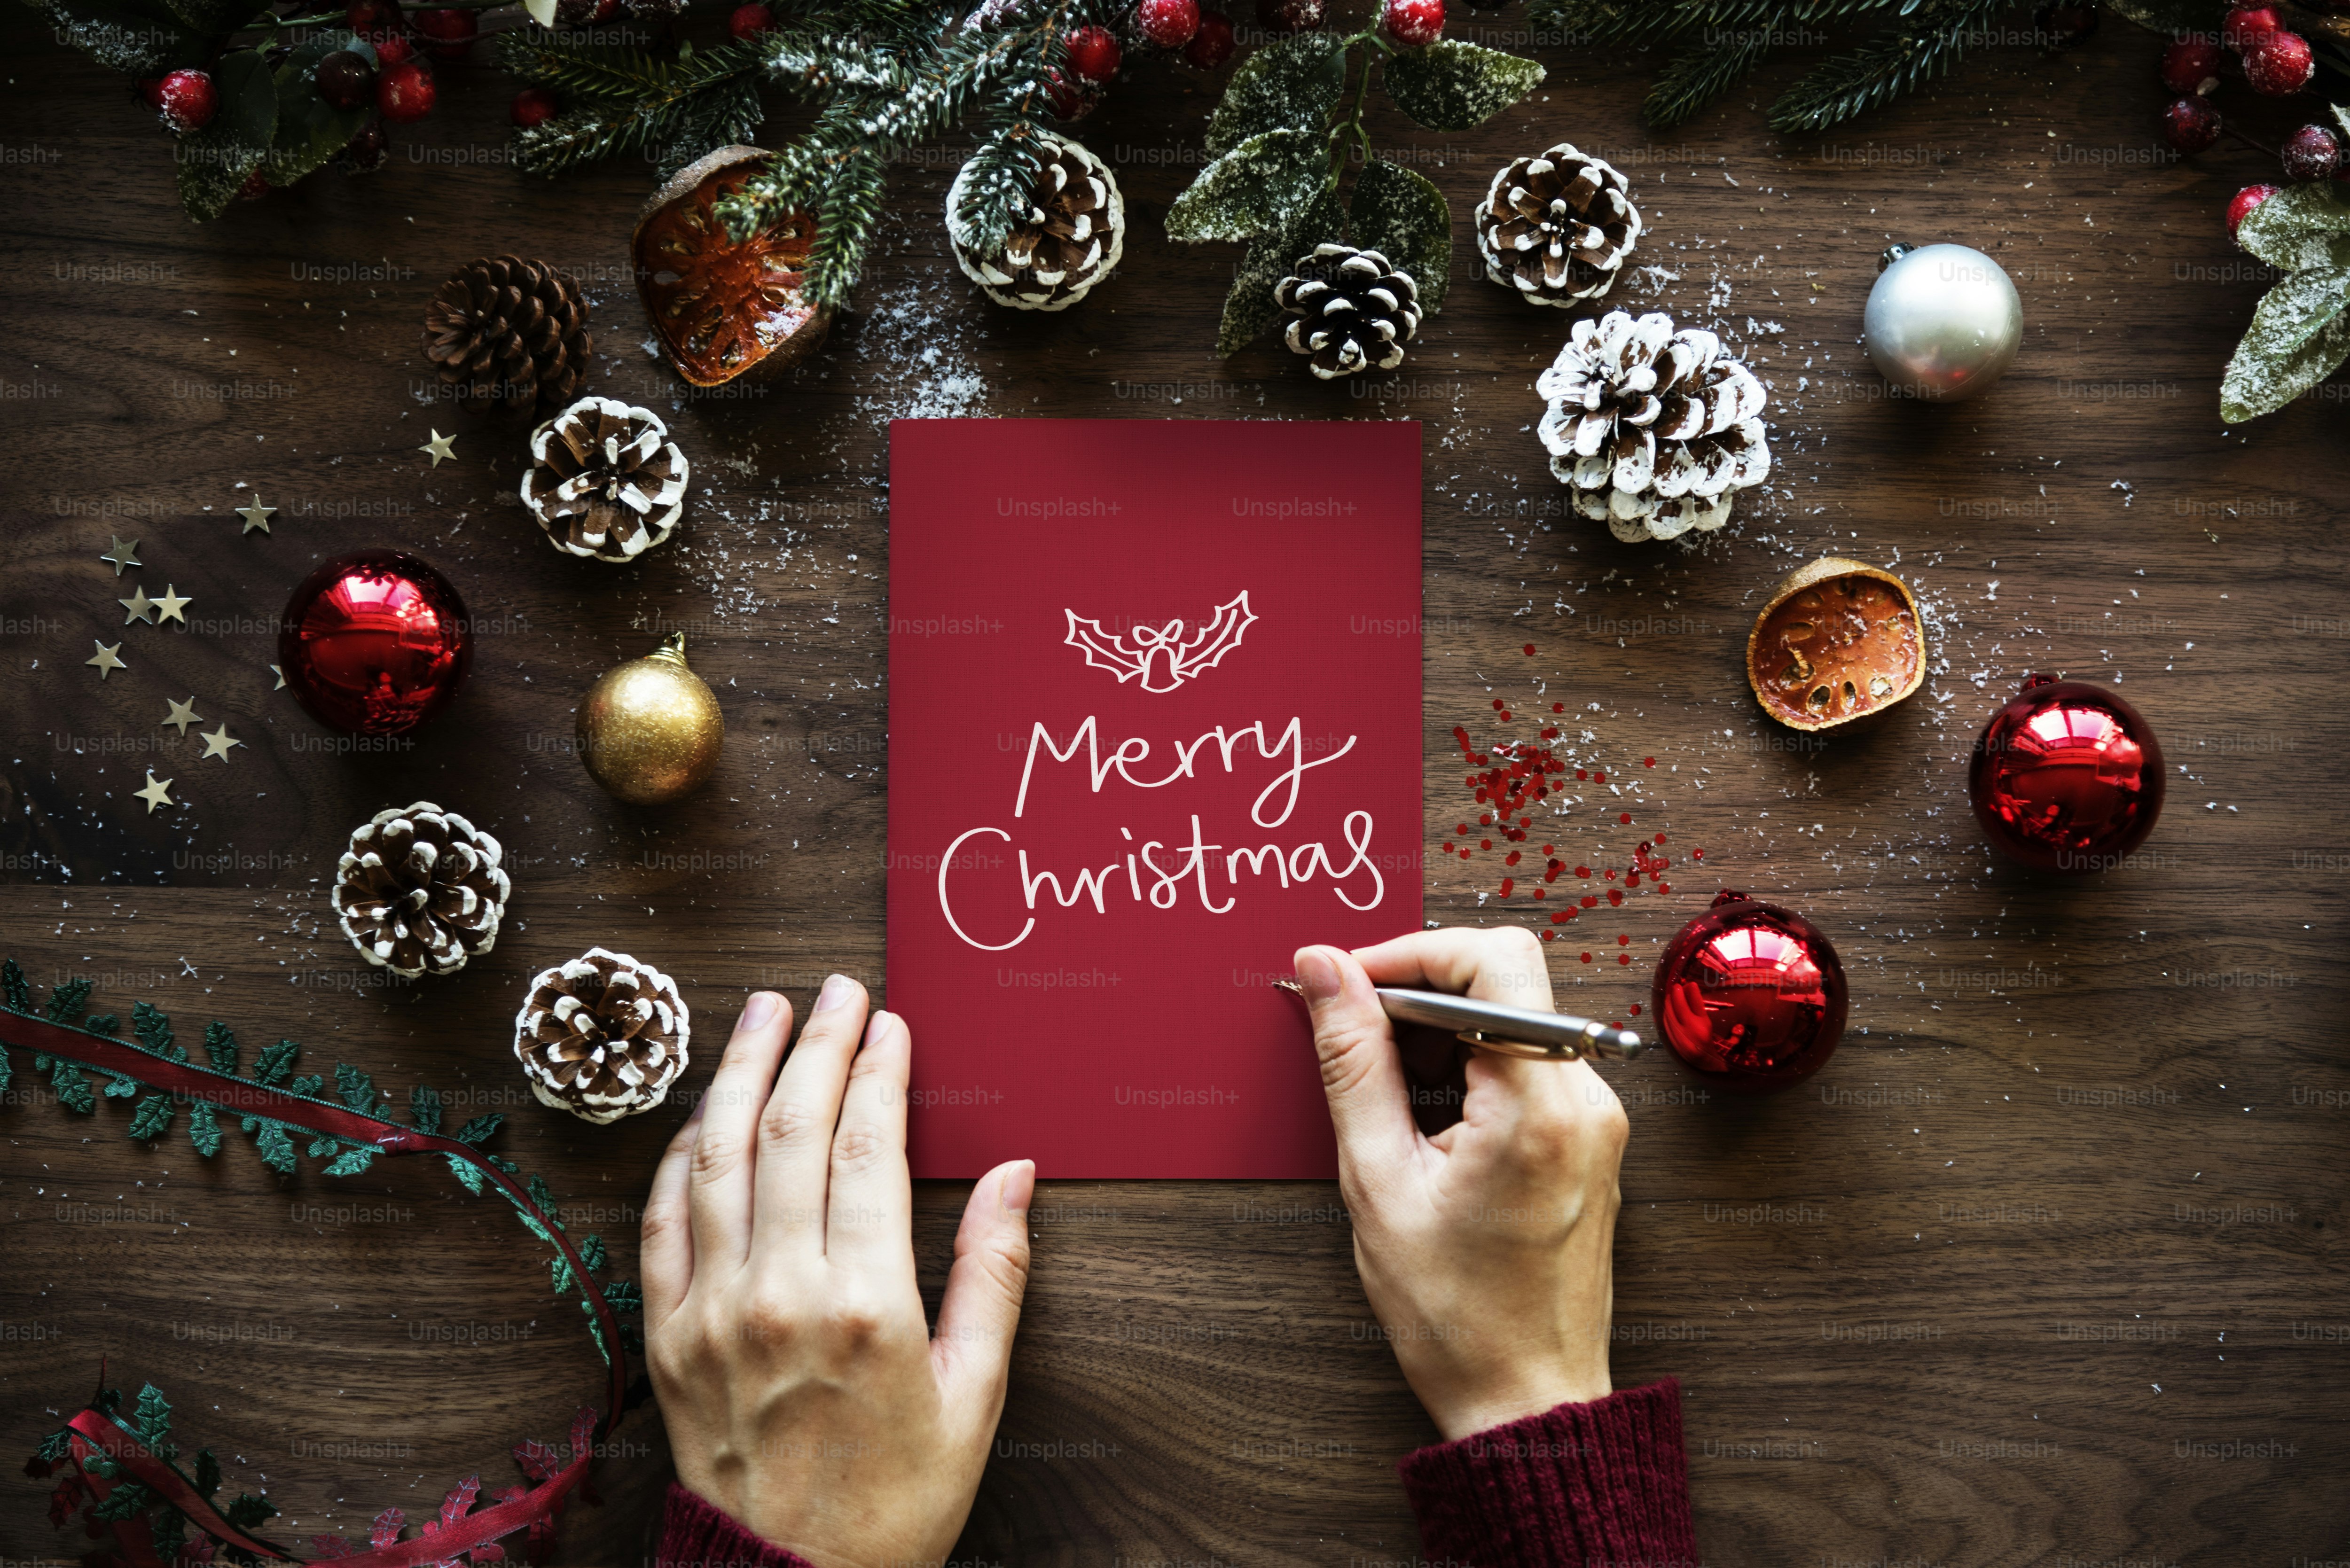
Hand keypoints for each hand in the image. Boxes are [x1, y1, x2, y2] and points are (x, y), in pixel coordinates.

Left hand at [641, 978, 1035, 1567]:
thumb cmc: (896, 1500)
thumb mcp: (974, 1395)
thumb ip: (994, 1274)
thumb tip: (1015, 1174)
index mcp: (866, 1304)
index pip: (868, 1145)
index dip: (877, 1069)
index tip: (889, 1023)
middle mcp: (779, 1293)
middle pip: (791, 1130)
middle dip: (815, 1045)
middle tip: (834, 990)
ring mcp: (711, 1312)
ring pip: (717, 1157)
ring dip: (740, 1072)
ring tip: (763, 1012)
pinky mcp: (666, 1337)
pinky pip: (660, 1222)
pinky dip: (678, 1157)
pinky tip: (702, 1115)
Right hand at [1293, 929, 1626, 1439]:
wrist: (1529, 1399)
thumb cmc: (1455, 1315)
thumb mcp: (1378, 1181)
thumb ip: (1352, 1063)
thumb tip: (1324, 971)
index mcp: (1539, 1106)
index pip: (1490, 959)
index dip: (1408, 953)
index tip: (1346, 984)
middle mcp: (1587, 1100)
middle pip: (1505, 978)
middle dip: (1419, 990)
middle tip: (1355, 1039)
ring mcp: (1597, 1119)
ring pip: (1515, 1017)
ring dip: (1441, 1034)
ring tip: (1390, 1102)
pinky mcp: (1591, 1139)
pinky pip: (1529, 1061)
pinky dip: (1469, 1068)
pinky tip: (1427, 1124)